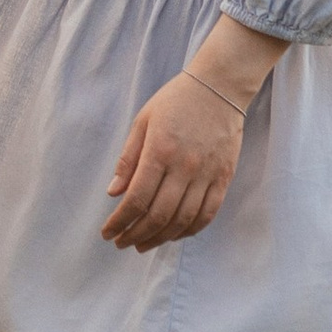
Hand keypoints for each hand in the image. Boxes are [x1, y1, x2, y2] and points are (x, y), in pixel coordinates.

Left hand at [102, 70, 244, 252]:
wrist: (220, 87)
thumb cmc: (176, 100)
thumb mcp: (143, 121)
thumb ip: (128, 158)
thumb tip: (114, 192)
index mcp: (160, 150)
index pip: (137, 199)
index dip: (120, 221)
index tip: (108, 232)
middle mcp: (184, 166)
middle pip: (158, 215)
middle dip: (136, 235)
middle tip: (122, 243)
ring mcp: (207, 173)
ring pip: (183, 220)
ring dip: (160, 238)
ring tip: (143, 244)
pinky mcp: (224, 177)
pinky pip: (208, 213)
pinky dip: (189, 230)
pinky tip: (174, 235)